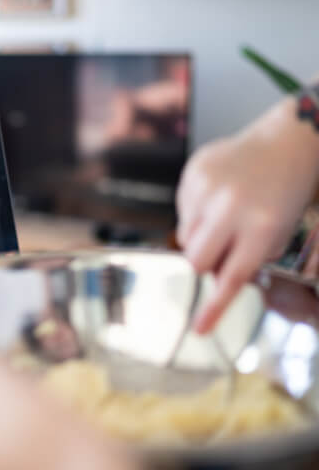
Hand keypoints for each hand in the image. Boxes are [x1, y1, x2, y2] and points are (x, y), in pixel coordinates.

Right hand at [177, 98, 318, 332]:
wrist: (286, 141)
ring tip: (224, 215)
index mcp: (263, 226)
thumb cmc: (287, 192)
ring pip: (185, 236)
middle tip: (220, 251)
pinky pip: (181, 210)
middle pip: (195, 260)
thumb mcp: (282, 231)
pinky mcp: (194, 173)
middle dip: (204, 262)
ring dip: (200, 235)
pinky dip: (196, 211)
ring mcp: (209, 188)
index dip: (214, 307)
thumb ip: (251, 257)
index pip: (231, 278)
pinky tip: (217, 196)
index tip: (199, 329)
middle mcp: (232, 207)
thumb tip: (218, 278)